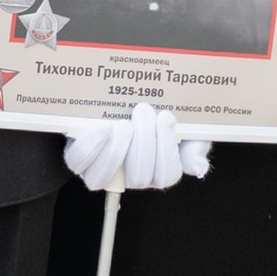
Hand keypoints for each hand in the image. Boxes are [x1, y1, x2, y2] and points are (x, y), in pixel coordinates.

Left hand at [63, 100, 212, 193]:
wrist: (132, 97)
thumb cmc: (159, 115)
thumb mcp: (187, 127)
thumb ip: (196, 147)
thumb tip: (198, 168)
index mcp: (159, 169)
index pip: (166, 176)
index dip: (166, 151)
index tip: (166, 117)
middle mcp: (130, 174)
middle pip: (138, 178)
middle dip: (144, 144)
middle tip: (144, 110)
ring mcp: (103, 167)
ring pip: (104, 178)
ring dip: (116, 152)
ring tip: (124, 124)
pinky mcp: (80, 155)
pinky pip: (78, 162)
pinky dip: (90, 147)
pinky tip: (103, 127)